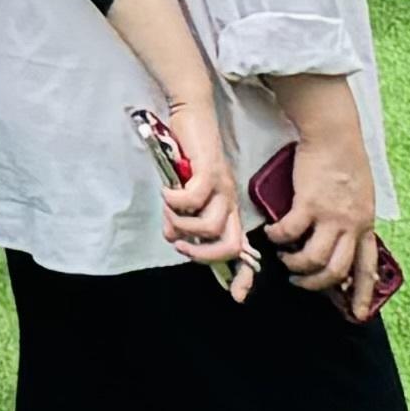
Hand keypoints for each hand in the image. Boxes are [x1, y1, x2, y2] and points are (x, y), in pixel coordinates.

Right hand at [151, 107, 248, 281]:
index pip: (243, 251)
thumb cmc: (186, 151)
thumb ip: (180, 214)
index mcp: (227, 210)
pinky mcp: (210, 172)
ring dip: (182, 224)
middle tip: (178, 243)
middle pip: (230, 246)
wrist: (193, 114)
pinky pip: (193, 199)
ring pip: (210, 227)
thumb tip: (172, 235)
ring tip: (168, 209)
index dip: (243, 277)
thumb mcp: (183, 189)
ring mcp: (222, 189)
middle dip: (201, 254)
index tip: (236, 296)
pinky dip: (175, 200)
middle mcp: (230, 203)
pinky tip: (167, 189)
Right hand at [258, 120, 387, 313]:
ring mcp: (331, 216)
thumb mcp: (361, 196)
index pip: (367, 269)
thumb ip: (353, 219)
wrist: (334, 135)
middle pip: (336, 271)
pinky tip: (273, 234)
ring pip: (313, 258)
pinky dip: (279, 237)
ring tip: (284, 259)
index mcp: (365, 226)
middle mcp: (351, 226)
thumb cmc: (345, 161)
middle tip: (300, 282)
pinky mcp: (309, 203)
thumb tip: (342, 237)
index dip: (363, 296)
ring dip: (295, 264)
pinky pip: (290, 231)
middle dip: (315, 284)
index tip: (358, 315)